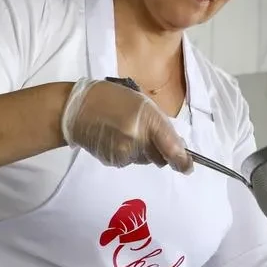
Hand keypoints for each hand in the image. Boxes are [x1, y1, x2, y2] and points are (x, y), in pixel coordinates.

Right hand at [60, 78, 191, 170]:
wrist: (77, 108)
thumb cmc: (113, 99)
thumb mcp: (143, 103)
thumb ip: (161, 124)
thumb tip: (177, 145)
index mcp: (148, 120)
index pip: (172, 148)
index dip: (182, 161)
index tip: (188, 167)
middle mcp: (137, 139)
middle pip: (160, 157)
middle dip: (159, 150)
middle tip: (146, 133)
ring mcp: (124, 152)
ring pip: (145, 160)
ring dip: (143, 151)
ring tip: (126, 131)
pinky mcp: (113, 161)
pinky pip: (129, 161)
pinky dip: (128, 153)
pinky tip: (116, 138)